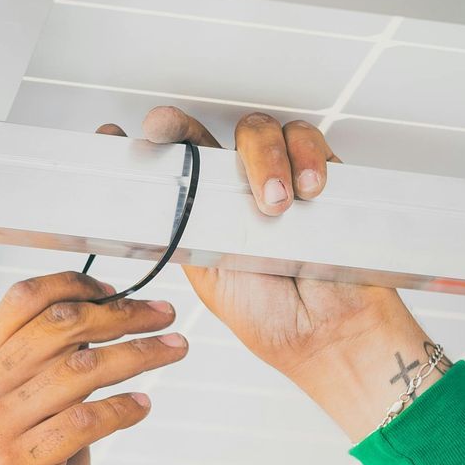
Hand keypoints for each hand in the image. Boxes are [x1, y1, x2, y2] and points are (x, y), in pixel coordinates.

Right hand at [0, 271, 186, 464]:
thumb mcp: (28, 412)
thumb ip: (51, 368)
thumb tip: (110, 318)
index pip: (22, 298)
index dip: (74, 283)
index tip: (120, 288)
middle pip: (60, 325)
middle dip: (122, 314)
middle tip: (166, 314)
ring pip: (82, 369)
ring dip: (140, 354)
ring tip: (176, 350)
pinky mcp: (24, 464)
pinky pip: (88, 421)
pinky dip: (125, 409)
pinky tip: (146, 407)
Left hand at [101, 107, 444, 438]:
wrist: (328, 334)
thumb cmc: (272, 319)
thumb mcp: (207, 275)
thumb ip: (184, 230)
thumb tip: (153, 197)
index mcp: (209, 212)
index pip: (179, 160)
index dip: (159, 137)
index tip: (136, 131)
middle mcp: (242, 191)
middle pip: (214, 136)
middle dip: (187, 129)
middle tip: (168, 133)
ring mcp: (283, 181)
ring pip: (262, 132)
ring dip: (264, 158)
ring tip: (275, 204)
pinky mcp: (323, 179)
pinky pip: (311, 143)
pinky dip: (308, 158)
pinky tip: (308, 190)